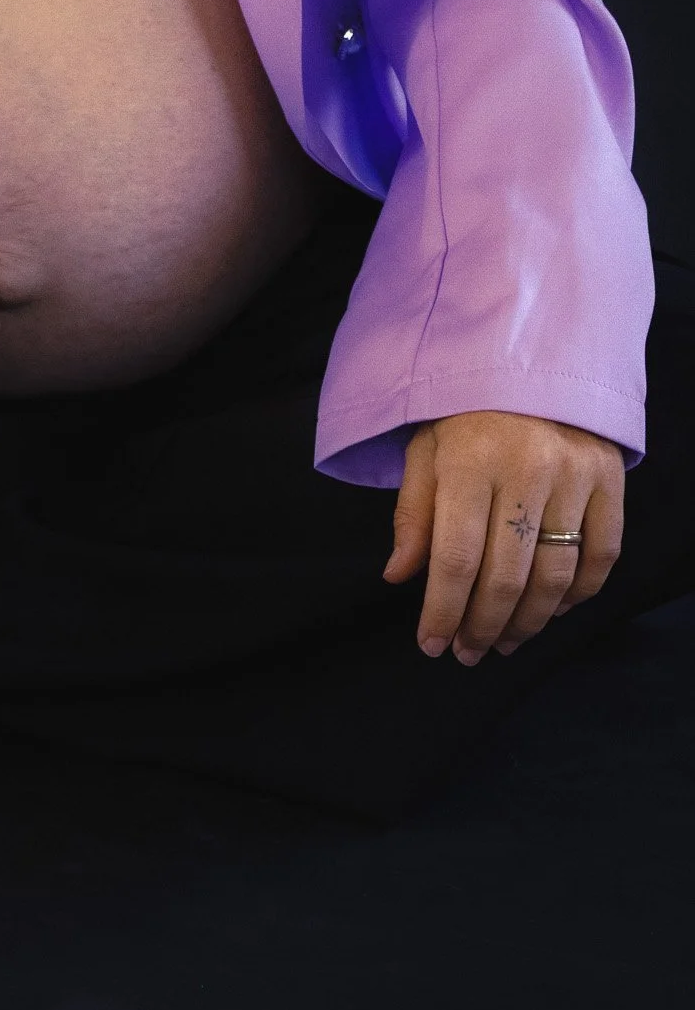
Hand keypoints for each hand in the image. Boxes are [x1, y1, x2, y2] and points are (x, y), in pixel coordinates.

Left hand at [382, 411, 623, 663]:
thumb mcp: (425, 450)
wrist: (536, 356)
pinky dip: (579, 594)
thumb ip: (413, 515)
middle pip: (507, 577)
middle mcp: (527, 470)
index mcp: (469, 462)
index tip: (432, 646)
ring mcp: (575, 475)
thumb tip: (399, 577)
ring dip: (528, 622)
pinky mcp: (610, 479)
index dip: (443, 613)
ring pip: (556, 575)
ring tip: (504, 642)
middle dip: (483, 627)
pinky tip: (553, 612)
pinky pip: (602, 554)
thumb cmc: (467, 411)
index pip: (456, 560)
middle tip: (467, 653)